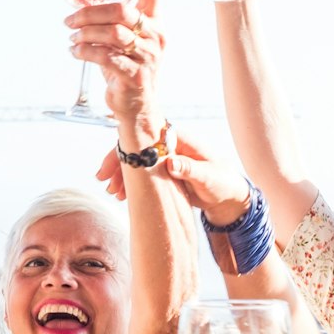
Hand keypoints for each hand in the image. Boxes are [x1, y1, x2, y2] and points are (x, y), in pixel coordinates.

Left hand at [68, 0, 164, 129]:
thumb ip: (99, 5)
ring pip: (113, 33)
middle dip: (90, 11)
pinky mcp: (135, 75)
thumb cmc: (125, 65)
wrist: (136, 106)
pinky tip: (75, 52)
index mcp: (154, 21)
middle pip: (123, 10)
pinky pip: (106, 56)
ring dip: (85, 32)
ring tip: (72, 37)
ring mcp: (148, 57)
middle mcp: (155, 36)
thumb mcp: (116, 34)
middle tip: (70, 20)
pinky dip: (85, 51)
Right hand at [98, 133, 251, 219]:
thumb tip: (171, 163)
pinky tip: (123, 195)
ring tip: (113, 192)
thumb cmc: (223, 183)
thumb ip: (191, 170)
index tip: (112, 166)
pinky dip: (131, 183)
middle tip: (104, 180)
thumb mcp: (209, 178)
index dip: (127, 150)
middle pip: (136, 147)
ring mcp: (165, 157)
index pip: (146, 138)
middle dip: (118, 163)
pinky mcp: (163, 171)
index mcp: (179, 139)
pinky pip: (142, 173)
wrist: (229, 195)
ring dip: (122, 175)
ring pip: (136, 161)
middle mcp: (169, 145)